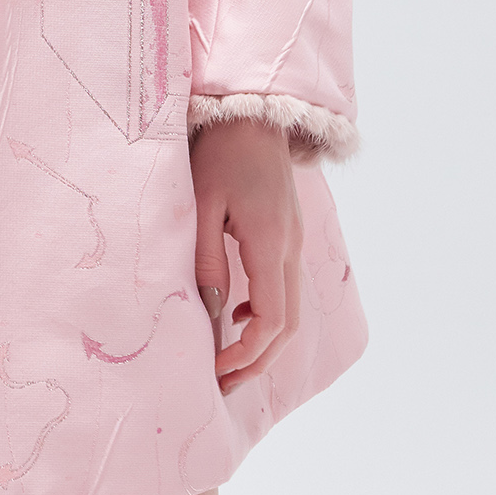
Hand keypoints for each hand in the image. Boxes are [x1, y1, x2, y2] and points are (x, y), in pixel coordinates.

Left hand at [191, 117, 302, 396]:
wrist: (251, 112)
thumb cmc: (219, 151)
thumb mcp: (201, 204)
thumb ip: (205, 258)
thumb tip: (209, 314)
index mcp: (270, 242)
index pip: (271, 319)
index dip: (247, 354)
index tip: (216, 369)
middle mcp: (290, 247)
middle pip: (288, 324)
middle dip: (258, 360)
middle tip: (222, 383)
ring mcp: (293, 240)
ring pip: (291, 309)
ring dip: (264, 341)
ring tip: (227, 361)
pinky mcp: (288, 233)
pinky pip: (285, 287)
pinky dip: (266, 313)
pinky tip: (234, 314)